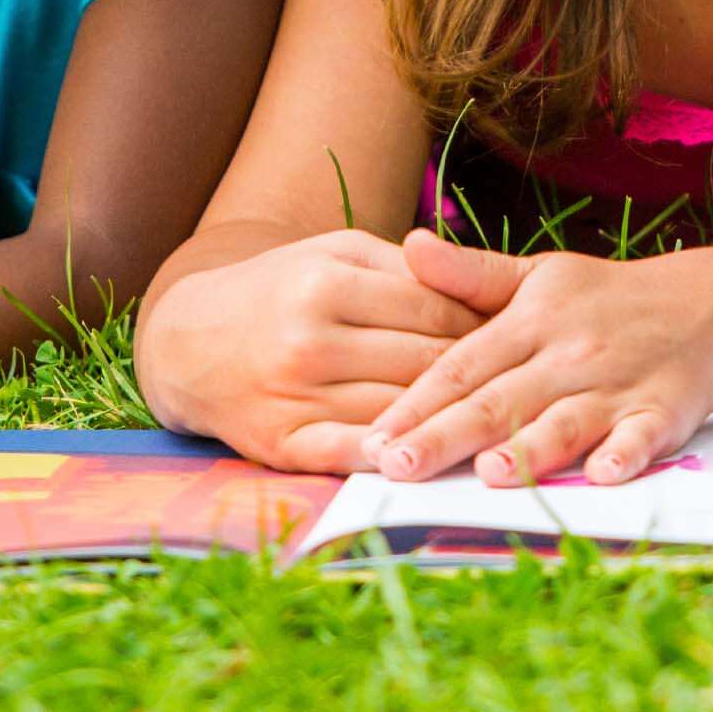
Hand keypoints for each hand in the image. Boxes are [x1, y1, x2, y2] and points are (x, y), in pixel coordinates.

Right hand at [131, 229, 498, 472]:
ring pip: (398, 413)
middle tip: (524, 384)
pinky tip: (426, 458)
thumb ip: (405, 268)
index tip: (521, 339)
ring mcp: (295, 396)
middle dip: (478, 378)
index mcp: (330, 284)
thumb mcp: (334, 253)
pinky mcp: (280, 443)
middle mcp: (312, 340)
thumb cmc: (280, 288)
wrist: (187, 341)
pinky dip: (392, 458)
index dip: (486, 329)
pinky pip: (351, 454)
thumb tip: (482, 292)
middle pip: (425, 367)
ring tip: (497, 424)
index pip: (436, 313)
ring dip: (449, 422)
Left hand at [361, 233, 712, 486]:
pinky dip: (627, 453)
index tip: (374, 436)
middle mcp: (570, 352)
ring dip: (530, 448)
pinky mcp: (664, 410)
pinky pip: (644, 435)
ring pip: (566, 420)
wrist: (705, 308)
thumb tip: (408, 244)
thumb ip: (471, 274)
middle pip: (501, 400)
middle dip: (448, 435)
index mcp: (531, 320)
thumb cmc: (604, 300)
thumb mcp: (537, 276)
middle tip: (399, 467)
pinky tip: (605, 474)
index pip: (462, 366)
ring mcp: (618, 383)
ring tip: (488, 474)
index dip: (417, 401)